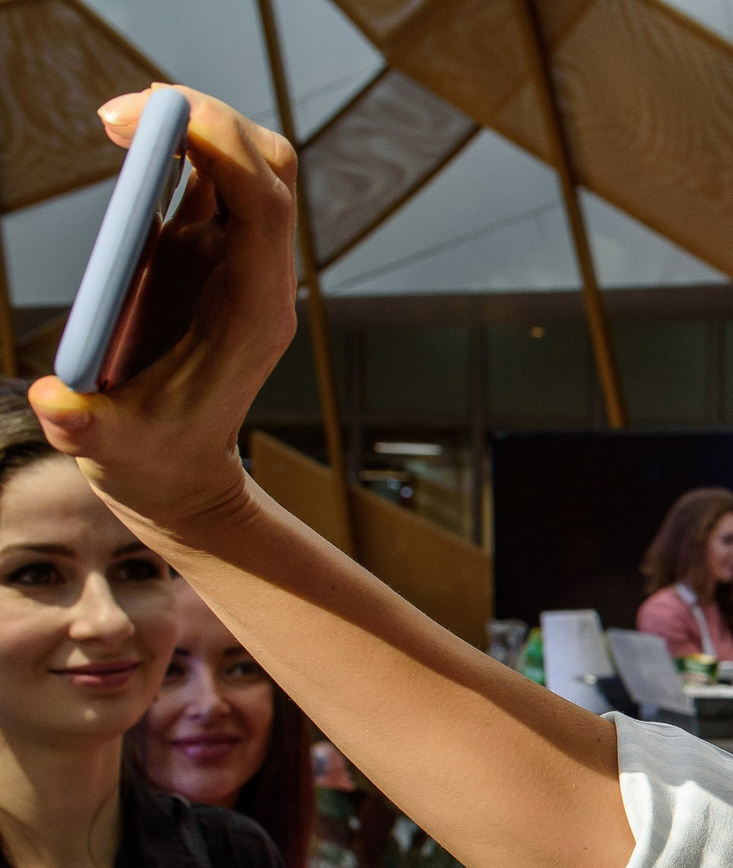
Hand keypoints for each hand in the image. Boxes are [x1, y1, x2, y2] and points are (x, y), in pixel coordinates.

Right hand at [27, 85, 303, 552]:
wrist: (181, 477)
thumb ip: (84, 426)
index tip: (159, 114)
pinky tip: (129, 141)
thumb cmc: (153, 461)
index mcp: (252, 312)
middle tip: (119, 115)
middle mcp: (256, 277)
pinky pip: (211, 181)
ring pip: (245, 164)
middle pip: (267, 168)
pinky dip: (178, 148)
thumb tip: (55, 402)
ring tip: (118, 121)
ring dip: (191, 126)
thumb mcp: (112, 449)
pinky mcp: (206, 255)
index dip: (224, 148)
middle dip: (207, 121)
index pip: (265, 208)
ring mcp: (233, 262)